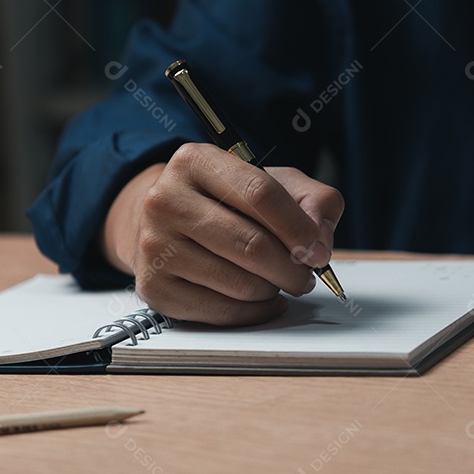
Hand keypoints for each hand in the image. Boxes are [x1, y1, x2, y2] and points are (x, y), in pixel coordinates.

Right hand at [100, 143, 343, 325]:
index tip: (318, 250)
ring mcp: (155, 245)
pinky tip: (261, 300)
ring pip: (240, 283)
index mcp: (195, 161)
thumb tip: (320, 242)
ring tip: (277, 280)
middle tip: (305, 274)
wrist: (166, 225)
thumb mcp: (273, 182)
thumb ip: (312, 200)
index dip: (298, 227)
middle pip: (251, 245)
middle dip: (292, 268)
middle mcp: (165, 200)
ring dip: (273, 289)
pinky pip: (222, 311)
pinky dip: (254, 312)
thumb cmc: (226, 203)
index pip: (259, 193)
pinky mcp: (153, 287)